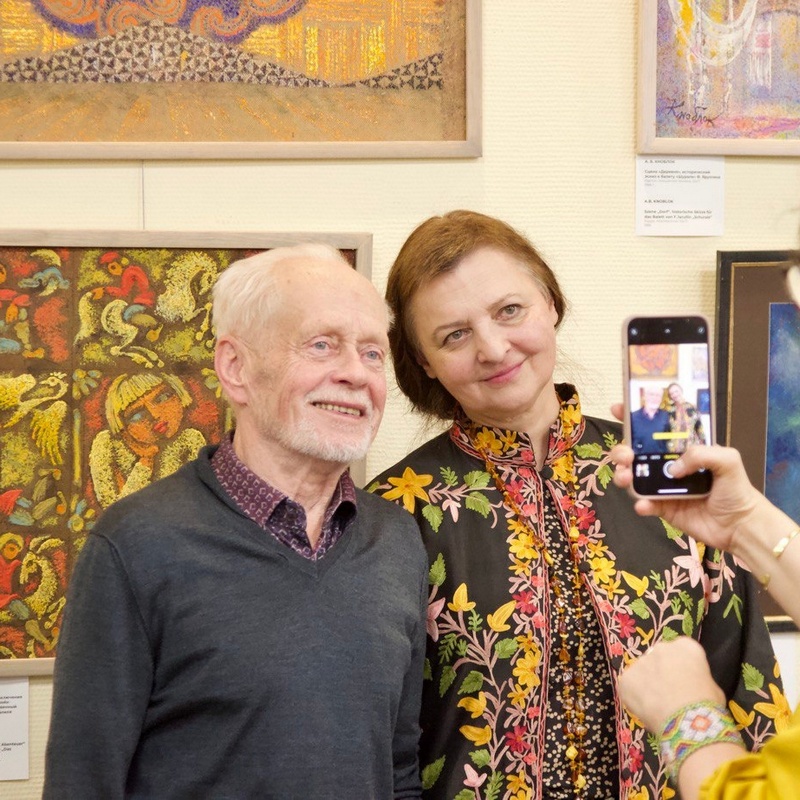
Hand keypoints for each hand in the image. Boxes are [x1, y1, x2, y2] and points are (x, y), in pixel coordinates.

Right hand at [609, 404, 764, 554]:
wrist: (739, 525)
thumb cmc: (735, 489)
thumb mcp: (728, 460)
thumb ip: (701, 454)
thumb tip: (672, 469)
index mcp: (681, 450)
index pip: (655, 431)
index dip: (635, 419)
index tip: (617, 410)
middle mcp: (667, 466)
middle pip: (635, 453)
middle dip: (621, 451)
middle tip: (626, 455)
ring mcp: (662, 487)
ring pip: (633, 477)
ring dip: (623, 475)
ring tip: (626, 478)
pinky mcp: (662, 508)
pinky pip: (644, 503)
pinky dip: (640, 503)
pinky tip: (644, 505)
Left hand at [618, 638, 724, 733]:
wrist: (688, 721)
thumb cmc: (707, 706)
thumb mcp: (712, 687)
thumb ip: (697, 678)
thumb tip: (691, 685)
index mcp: (686, 647)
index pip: (681, 651)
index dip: (682, 668)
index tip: (684, 682)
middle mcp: (661, 647)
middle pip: (659, 658)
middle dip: (661, 672)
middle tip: (668, 694)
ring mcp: (641, 661)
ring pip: (643, 672)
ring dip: (647, 684)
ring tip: (657, 705)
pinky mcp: (626, 677)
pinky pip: (629, 686)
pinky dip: (635, 697)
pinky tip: (646, 710)